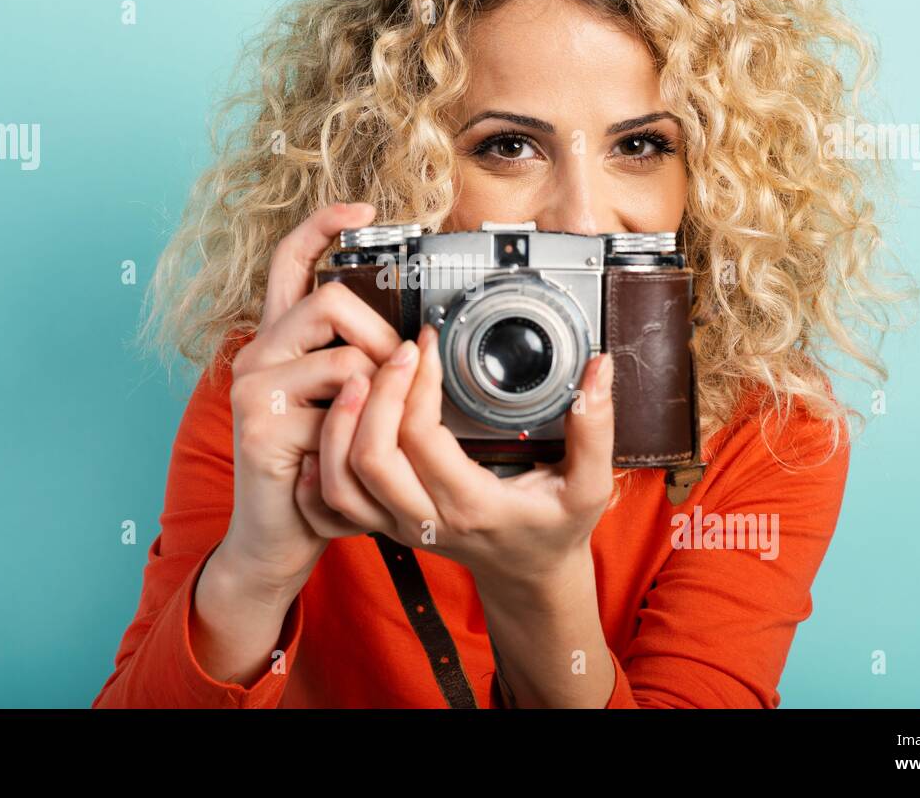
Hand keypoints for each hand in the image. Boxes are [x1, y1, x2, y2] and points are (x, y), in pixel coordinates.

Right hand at [210, 202, 402, 598]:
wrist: (283, 537)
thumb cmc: (321, 471)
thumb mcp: (347, 408)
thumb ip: (363, 365)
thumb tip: (411, 338)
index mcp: (280, 342)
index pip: (291, 263)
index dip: (322, 225)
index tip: (362, 207)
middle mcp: (258, 353)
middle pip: (332, 298)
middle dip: (383, 333)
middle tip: (403, 372)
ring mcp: (254, 385)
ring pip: (344, 348)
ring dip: (383, 381)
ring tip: (379, 418)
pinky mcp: (260, 420)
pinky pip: (340, 394)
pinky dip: (365, 416)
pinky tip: (350, 446)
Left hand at [295, 321, 617, 592]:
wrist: (529, 577)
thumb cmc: (555, 529)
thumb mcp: (588, 485)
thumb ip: (596, 429)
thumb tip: (598, 370)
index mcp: (473, 506)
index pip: (422, 441)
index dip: (416, 385)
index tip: (429, 343)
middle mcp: (426, 520)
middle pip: (369, 458)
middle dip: (374, 395)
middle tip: (395, 350)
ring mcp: (398, 525)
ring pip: (340, 482)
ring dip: (339, 425)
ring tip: (359, 376)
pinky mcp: (382, 522)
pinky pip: (331, 503)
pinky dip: (321, 463)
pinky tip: (331, 423)